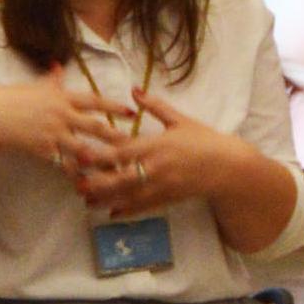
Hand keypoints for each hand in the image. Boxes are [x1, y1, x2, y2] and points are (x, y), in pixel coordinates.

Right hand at [0, 79, 135, 174]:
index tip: (131, 112)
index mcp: (60, 97)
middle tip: (134, 142)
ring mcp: (53, 133)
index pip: (93, 100)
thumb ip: (51, 80)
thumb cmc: (10, 99)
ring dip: (102, 158)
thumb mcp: (33, 86)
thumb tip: (58, 66)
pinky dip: (78, 172)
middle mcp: (60, 114)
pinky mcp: (44, 150)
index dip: (113, 106)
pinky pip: (65, 163)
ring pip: (84, 148)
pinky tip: (90, 180)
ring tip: (118, 166)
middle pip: (95, 126)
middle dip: (116, 135)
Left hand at [74, 88, 247, 217]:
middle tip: (75, 182)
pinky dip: (128, 211)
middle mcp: (156, 167)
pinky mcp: (169, 199)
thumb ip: (154, 106)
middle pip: (120, 176)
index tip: (80, 152)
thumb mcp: (180, 120)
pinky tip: (112, 214)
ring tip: (86, 201)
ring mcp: (162, 186)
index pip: (122, 150)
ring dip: (107, 199)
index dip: (100, 153)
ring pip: (129, 195)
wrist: (229, 167)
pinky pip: (145, 207)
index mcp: (156, 145)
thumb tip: (134, 89)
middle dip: (97, 180)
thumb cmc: (204, 140)